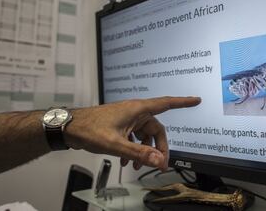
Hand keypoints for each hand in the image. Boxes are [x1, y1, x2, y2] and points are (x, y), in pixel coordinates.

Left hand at [64, 96, 200, 170]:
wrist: (69, 127)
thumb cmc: (89, 129)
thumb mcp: (115, 144)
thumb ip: (138, 152)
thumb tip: (159, 160)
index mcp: (137, 109)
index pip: (166, 103)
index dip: (183, 102)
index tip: (196, 100)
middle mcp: (135, 111)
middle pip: (156, 128)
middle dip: (159, 146)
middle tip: (160, 163)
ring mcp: (127, 118)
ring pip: (145, 134)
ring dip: (146, 149)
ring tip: (140, 165)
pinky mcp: (121, 124)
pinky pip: (135, 136)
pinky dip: (136, 148)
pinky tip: (129, 160)